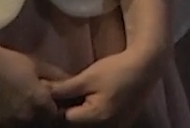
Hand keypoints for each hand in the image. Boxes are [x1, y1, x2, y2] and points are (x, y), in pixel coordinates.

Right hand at [0, 41, 67, 127]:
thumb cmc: (7, 59)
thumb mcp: (35, 64)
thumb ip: (57, 77)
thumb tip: (73, 84)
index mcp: (41, 104)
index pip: (56, 121)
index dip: (52, 117)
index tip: (46, 111)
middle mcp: (27, 118)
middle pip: (40, 127)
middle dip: (37, 121)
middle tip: (25, 107)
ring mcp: (7, 125)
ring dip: (20, 124)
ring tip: (12, 111)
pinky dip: (2, 126)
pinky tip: (0, 119)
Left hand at [48, 47, 165, 125]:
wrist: (145, 67)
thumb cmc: (116, 70)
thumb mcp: (87, 78)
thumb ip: (65, 89)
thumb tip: (43, 92)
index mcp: (97, 118)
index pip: (66, 118)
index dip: (60, 103)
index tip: (60, 89)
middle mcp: (107, 127)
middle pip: (78, 122)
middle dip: (70, 107)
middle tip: (71, 89)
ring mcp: (116, 126)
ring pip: (89, 122)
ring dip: (82, 109)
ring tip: (83, 92)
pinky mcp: (122, 122)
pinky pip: (101, 121)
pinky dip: (94, 111)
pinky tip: (95, 96)